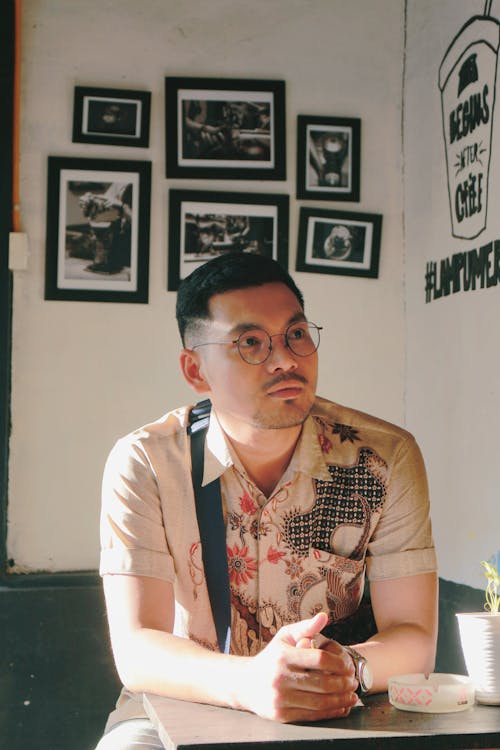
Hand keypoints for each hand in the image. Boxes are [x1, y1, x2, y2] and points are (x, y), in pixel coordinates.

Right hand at [237, 612, 357, 722]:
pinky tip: (340, 707)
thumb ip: (306, 627)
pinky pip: (311, 715)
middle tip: (354, 682)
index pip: (319, 659)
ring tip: (351, 696)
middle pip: (322, 683)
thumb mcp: (285, 637)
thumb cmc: (272, 657)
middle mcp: (280, 677)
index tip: (349, 666)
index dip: (339, 663)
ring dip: (341, 700)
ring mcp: (280, 698)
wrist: (245, 683)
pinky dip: (330, 712)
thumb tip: (324, 617)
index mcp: (283, 655)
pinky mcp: (281, 714)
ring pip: (319, 702)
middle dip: (344, 684)